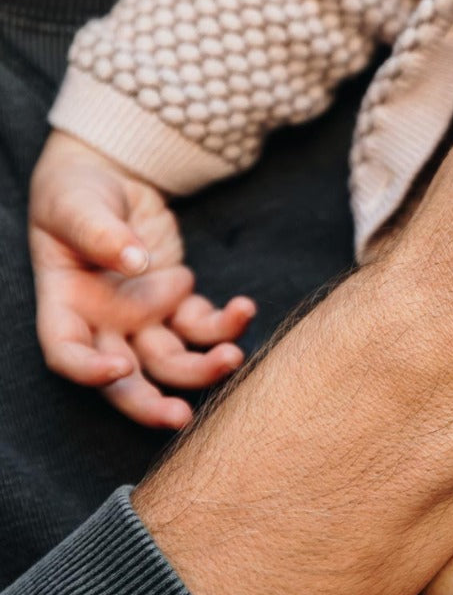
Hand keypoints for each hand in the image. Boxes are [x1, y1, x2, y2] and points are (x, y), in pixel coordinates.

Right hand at [29, 131, 254, 426]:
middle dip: (149, 403)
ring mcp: (142, 316)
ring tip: (234, 355)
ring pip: (172, 360)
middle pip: (124, 379)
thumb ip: (100, 232)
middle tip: (179, 418)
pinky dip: (226, 324)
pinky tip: (244, 308)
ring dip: (203, 366)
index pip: (68, 352)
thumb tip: (133, 259)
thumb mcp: (75, 204)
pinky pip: (202, 324)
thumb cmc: (77, 193)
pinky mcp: (176, 299)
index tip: (118, 370)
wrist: (110, 176)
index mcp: (65, 305)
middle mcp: (103, 322)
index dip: (87, 371)